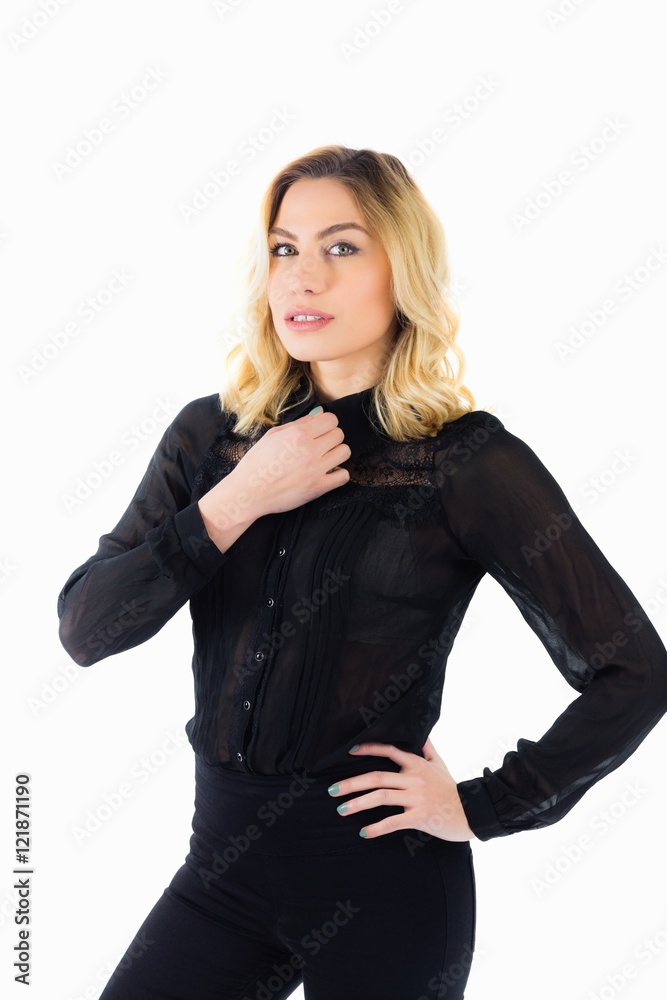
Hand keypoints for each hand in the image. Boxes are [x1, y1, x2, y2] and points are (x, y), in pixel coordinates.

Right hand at [198, 409, 350, 550]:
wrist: (249, 492)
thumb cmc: (257, 463)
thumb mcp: (273, 435)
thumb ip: (299, 423)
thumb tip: (319, 414)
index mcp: (298, 434)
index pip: (331, 419)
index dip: (326, 424)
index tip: (320, 430)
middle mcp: (310, 450)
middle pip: (339, 434)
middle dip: (331, 437)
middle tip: (320, 445)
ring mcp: (316, 470)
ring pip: (345, 452)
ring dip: (336, 454)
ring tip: (324, 458)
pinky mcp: (319, 488)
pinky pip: (343, 476)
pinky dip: (338, 474)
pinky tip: (327, 473)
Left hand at [327, 738, 475, 841]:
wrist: (471, 812)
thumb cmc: (452, 788)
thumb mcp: (440, 764)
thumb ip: (427, 748)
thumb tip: (420, 732)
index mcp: (416, 764)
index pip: (389, 751)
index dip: (369, 749)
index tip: (350, 752)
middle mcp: (414, 778)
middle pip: (377, 777)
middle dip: (352, 783)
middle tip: (332, 789)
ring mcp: (416, 798)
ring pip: (381, 797)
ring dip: (358, 803)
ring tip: (341, 809)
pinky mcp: (420, 817)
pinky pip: (394, 822)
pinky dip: (377, 828)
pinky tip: (364, 832)